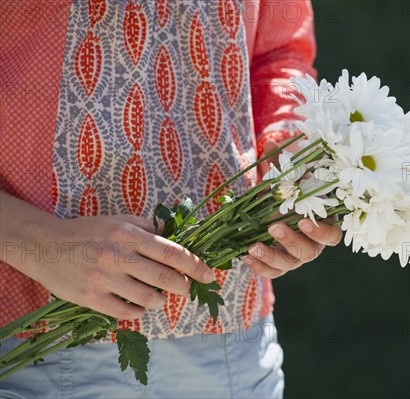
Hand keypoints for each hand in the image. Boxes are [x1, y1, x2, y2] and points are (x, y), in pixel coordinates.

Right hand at [0, 193, 213, 319]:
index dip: (195, 265)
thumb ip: (148, 227)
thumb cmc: (88, 231)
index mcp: (129, 235)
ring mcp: (105, 279)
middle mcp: (118, 256)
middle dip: (184, 286)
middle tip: (187, 288)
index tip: (208, 274)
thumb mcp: (119, 220)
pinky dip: (140, 310)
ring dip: (161, 300)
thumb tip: (175, 233)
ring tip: (160, 297)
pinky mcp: (92, 298)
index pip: (172, 253)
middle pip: (165, 278)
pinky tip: (140, 304)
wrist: (45, 245)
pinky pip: (127, 312)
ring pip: (149, 297)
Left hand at [242, 140, 342, 277]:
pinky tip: (244, 255)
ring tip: (251, 246)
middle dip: (291, 241)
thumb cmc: (290, 186)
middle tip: (273, 227)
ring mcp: (294, 256)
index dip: (320, 232)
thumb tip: (270, 144)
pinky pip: (271, 271)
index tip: (303, 220)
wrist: (276, 200)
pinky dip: (258, 266)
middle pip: (308, 253)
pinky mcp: (276, 262)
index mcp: (323, 223)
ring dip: (270, 257)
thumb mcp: (287, 174)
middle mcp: (312, 243)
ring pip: (287, 265)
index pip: (332, 236)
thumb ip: (283, 162)